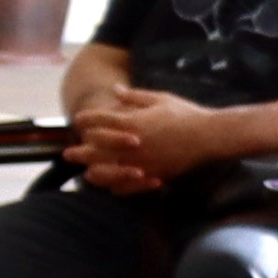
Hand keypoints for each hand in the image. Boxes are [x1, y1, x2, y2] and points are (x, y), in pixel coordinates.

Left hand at [65, 90, 212, 192]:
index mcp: (131, 122)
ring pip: (105, 173)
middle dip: (79, 152)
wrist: (209, 136)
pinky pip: (125, 187)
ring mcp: (139, 162)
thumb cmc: (185, 114)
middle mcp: (130, 145)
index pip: (98, 121)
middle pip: (94, 151)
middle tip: (68, 154)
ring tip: (86, 173)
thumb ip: (134, 96)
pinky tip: (110, 186)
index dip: (85, 120)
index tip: (78, 120)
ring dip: (93, 172)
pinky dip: (115, 186)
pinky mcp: (150, 176)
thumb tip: (115, 90)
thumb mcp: (159, 99)